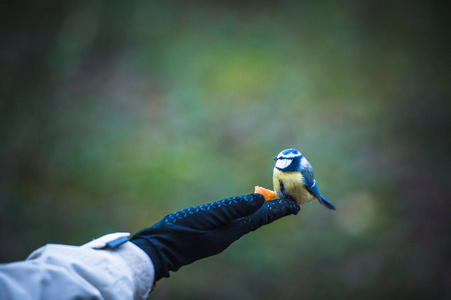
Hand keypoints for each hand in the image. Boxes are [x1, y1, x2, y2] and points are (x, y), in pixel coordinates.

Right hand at [131, 194, 299, 279]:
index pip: (260, 218)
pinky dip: (245, 215)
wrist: (159, 250)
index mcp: (231, 231)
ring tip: (272, 204)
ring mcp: (219, 237)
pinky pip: (234, 223)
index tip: (295, 205)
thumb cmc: (181, 231)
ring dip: (261, 212)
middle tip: (288, 203)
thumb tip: (259, 199)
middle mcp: (228, 235)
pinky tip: (243, 212)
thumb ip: (233, 207)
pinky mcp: (210, 235)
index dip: (278, 210)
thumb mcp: (208, 216)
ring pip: (246, 222)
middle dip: (273, 211)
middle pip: (256, 220)